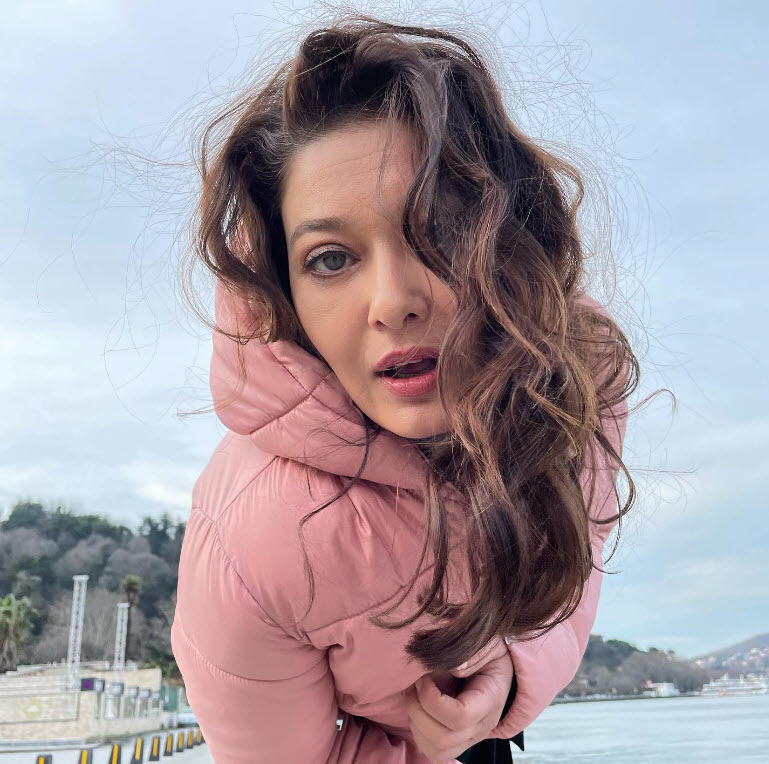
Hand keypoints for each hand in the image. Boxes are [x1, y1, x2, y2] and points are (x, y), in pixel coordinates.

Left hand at [405, 636, 513, 761]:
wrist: (496, 665)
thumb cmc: (489, 652)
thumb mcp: (487, 644)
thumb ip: (473, 654)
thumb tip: (454, 668)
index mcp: (490, 700)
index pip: (460, 717)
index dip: (432, 700)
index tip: (423, 677)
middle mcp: (482, 726)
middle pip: (444, 739)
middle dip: (418, 711)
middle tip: (415, 684)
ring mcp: (470, 737)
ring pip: (437, 750)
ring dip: (416, 724)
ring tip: (415, 696)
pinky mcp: (457, 741)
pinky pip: (433, 751)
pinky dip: (418, 732)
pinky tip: (419, 707)